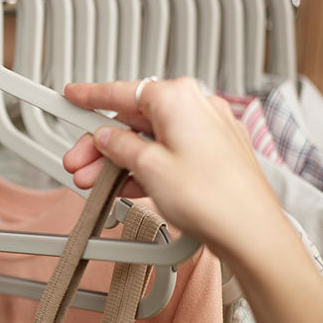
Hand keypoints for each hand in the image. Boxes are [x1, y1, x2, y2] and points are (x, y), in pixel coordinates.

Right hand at [62, 78, 280, 256]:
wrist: (250, 232)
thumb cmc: (213, 197)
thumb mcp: (148, 167)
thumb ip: (120, 146)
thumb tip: (107, 137)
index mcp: (179, 98)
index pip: (122, 90)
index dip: (90, 96)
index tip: (72, 95)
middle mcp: (197, 107)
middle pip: (134, 120)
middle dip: (101, 144)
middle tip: (78, 163)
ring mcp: (208, 131)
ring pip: (150, 139)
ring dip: (120, 160)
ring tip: (96, 183)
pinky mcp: (214, 155)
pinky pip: (168, 153)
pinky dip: (144, 168)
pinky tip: (126, 187)